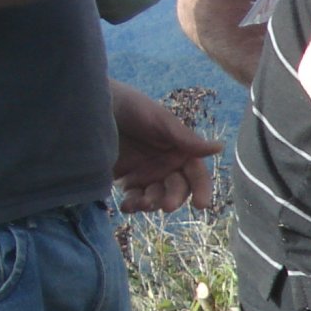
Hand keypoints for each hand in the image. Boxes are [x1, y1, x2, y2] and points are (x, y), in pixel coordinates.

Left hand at [110, 83, 221, 212]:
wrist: (90, 106)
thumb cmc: (129, 106)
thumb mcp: (159, 119)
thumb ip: (185, 138)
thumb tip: (220, 147)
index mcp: (180, 150)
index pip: (196, 173)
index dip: (201, 189)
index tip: (200, 204)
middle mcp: (167, 165)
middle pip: (178, 189)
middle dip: (173, 198)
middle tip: (166, 205)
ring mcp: (147, 174)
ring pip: (157, 197)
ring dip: (152, 203)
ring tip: (139, 203)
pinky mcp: (126, 180)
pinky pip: (135, 198)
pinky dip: (133, 204)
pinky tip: (126, 205)